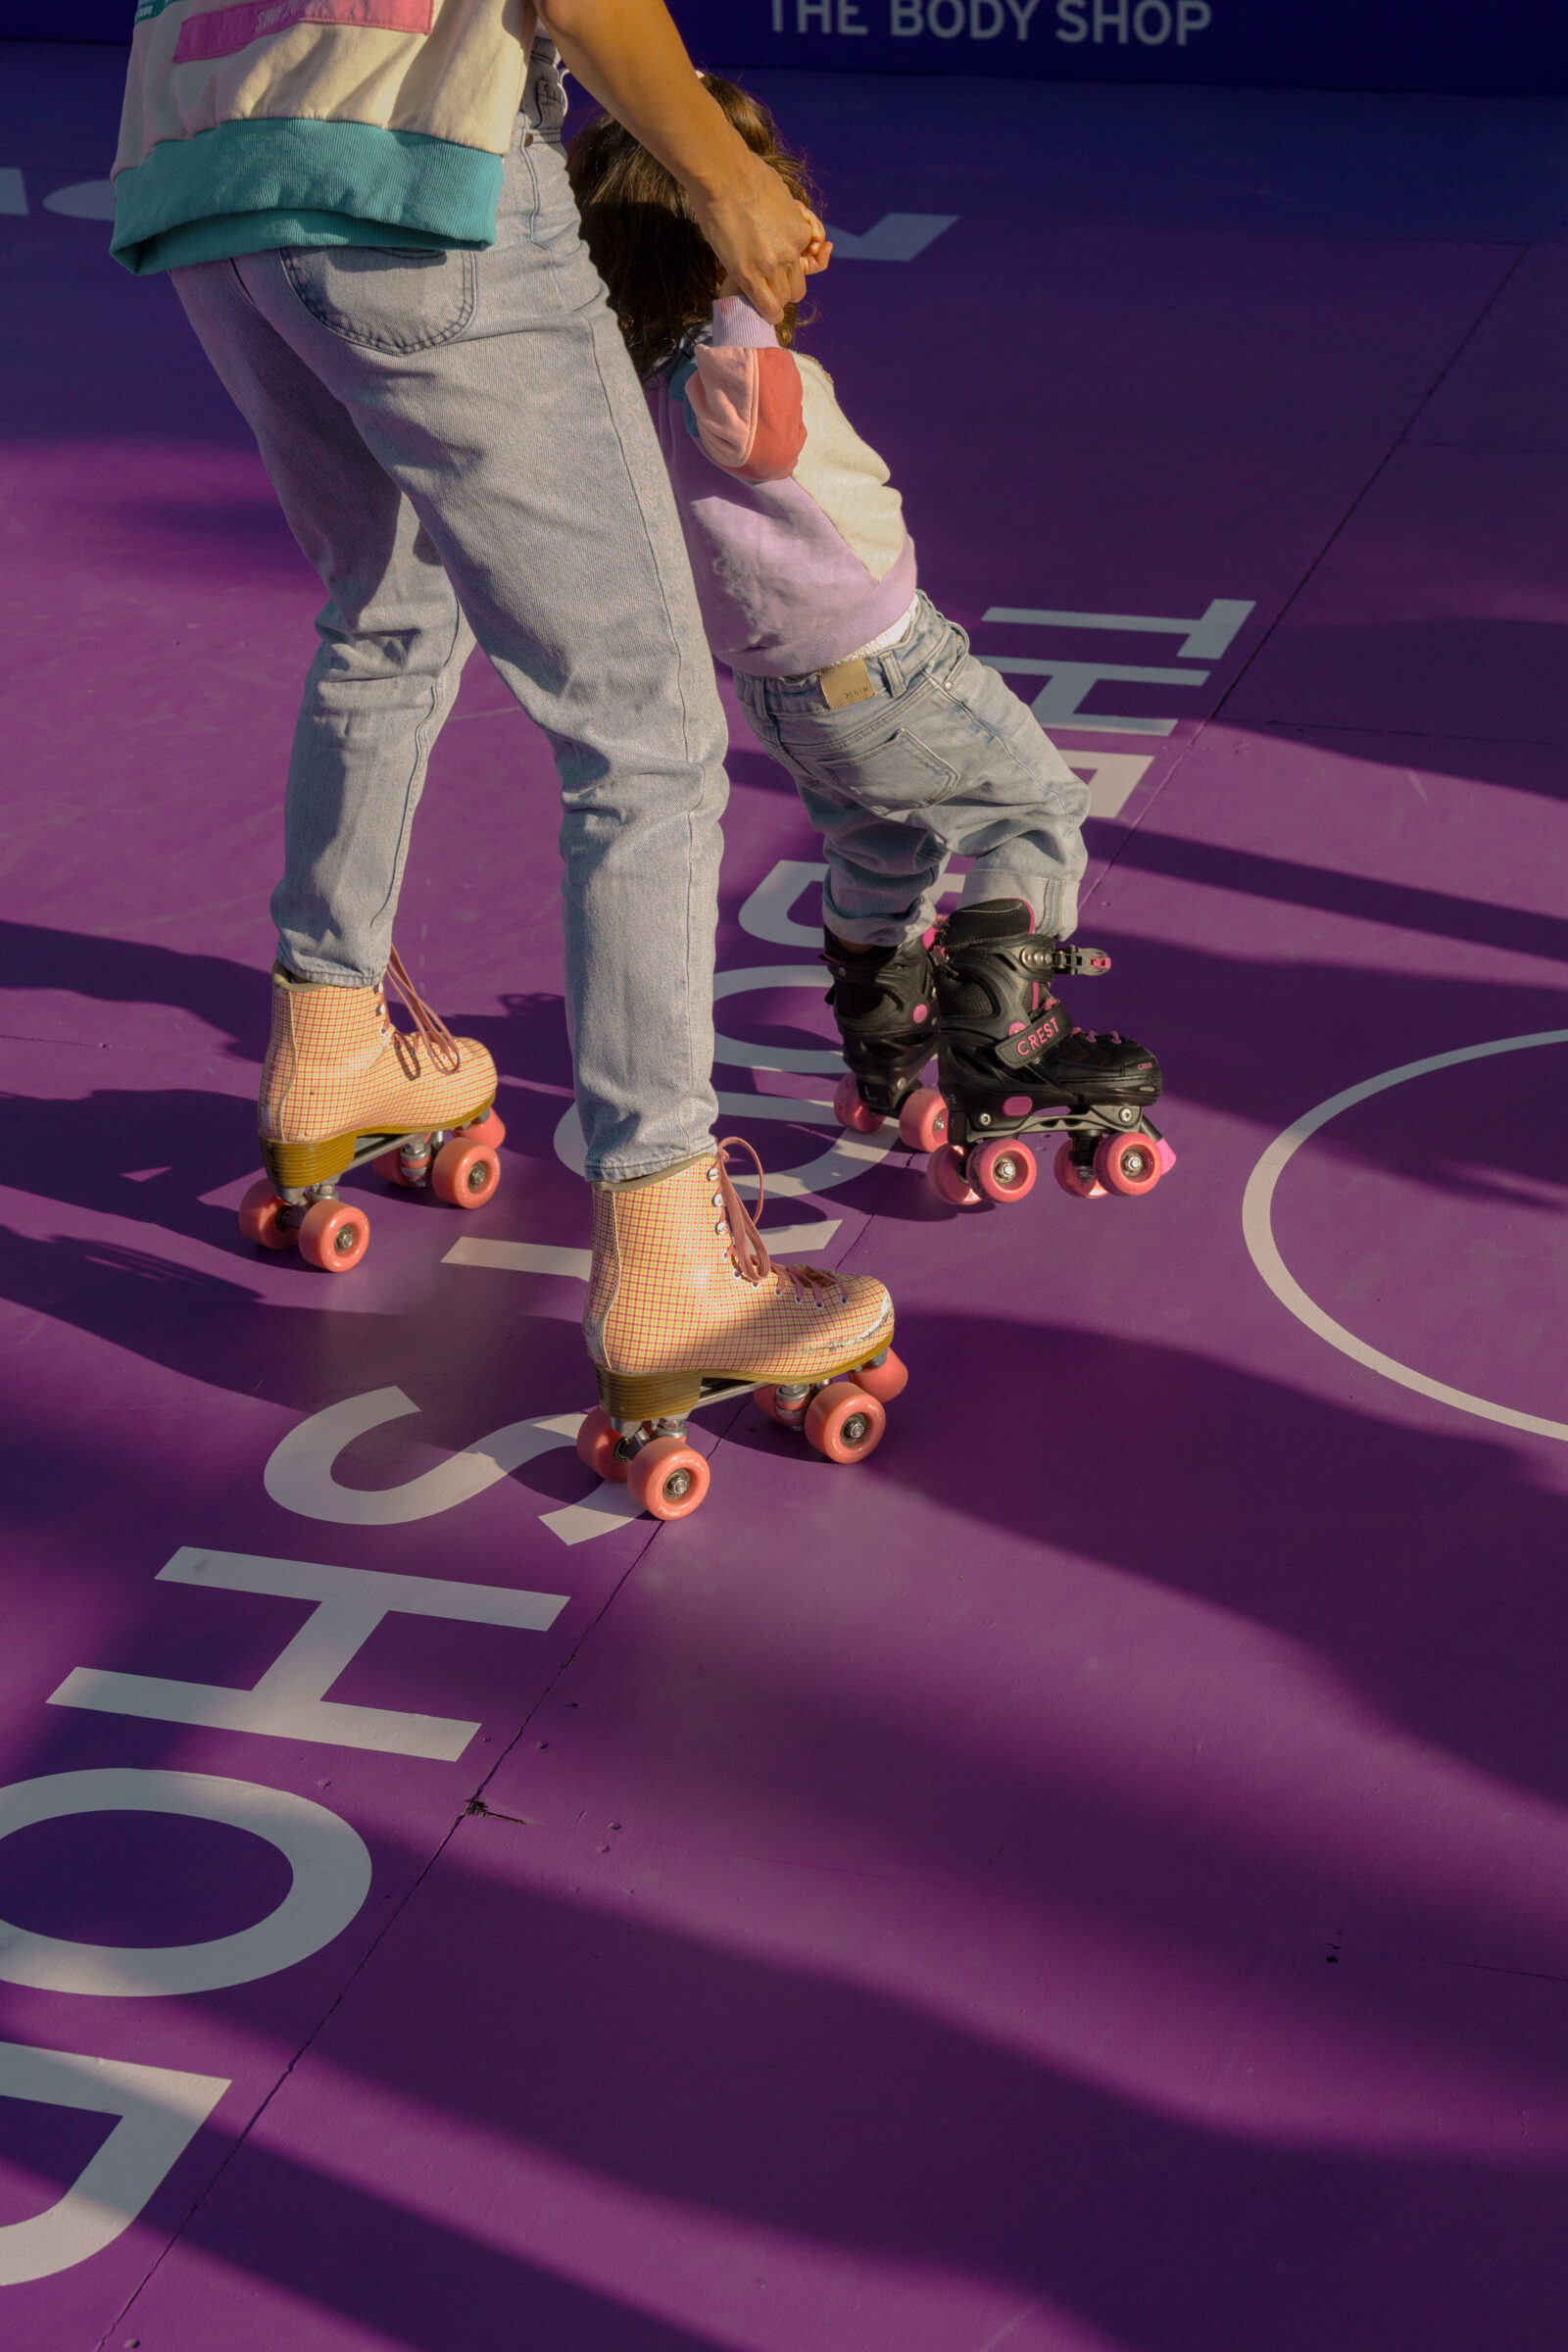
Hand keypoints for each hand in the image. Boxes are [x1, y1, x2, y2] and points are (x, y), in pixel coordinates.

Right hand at [690, 150, 827, 322]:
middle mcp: (790, 251)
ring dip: (775, 298)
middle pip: (798, 286)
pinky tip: (767, 313)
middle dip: (786, 286)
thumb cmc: (746, 174)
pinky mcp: (748, 275)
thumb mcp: (779, 193)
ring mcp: (770, 265)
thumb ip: (784, 213)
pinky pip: (767, 306)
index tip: (778, 258)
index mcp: (799, 231)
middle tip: (769, 281)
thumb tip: (780, 216)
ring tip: (762, 293)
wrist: (723, 174)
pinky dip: (769, 313)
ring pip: (784, 297)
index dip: (792, 261)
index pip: (805, 260)